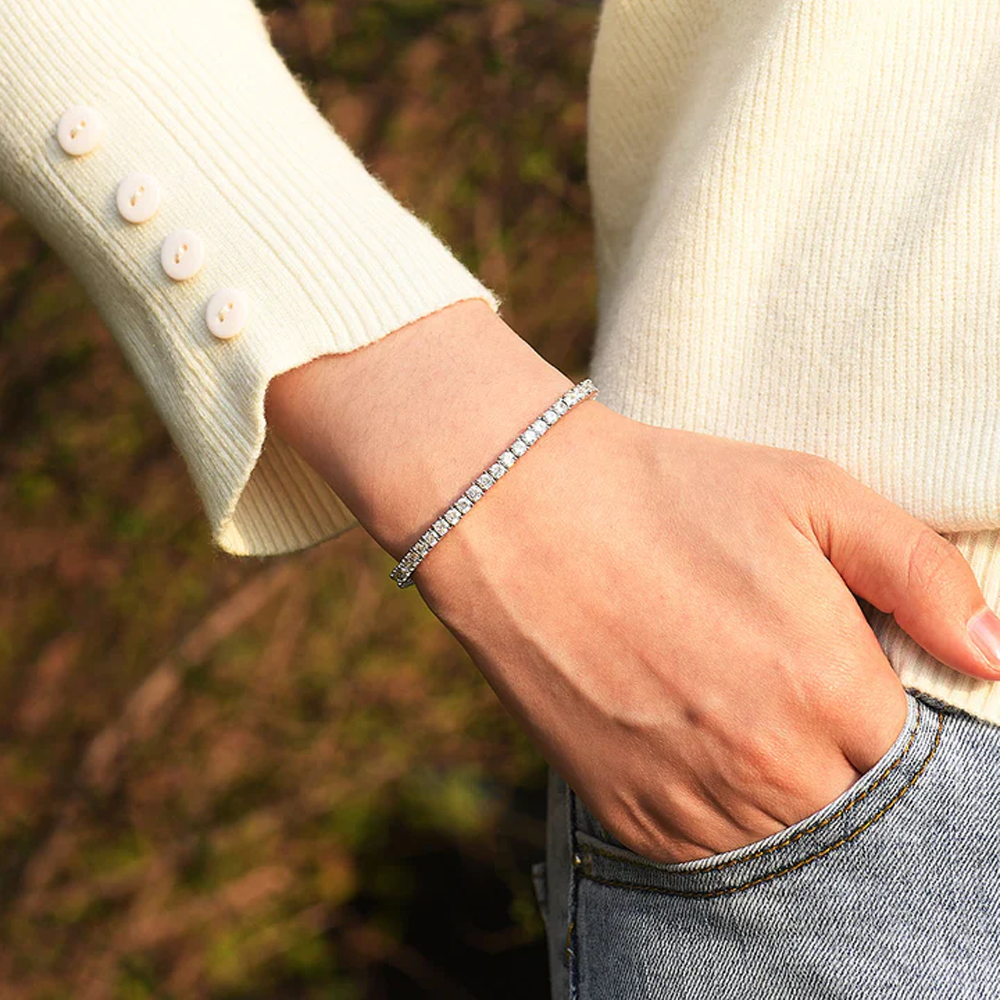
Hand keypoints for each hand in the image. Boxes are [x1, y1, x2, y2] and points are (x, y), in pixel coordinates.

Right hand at [413, 400, 999, 862]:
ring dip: (782, 792)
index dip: (886, 716)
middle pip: (854, 809)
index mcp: (828, 687)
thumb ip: (920, 572)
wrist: (523, 516)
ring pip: (785, 842)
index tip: (849, 682)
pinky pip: (707, 854)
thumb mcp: (809, 494)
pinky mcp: (628, 815)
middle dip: (840, 759)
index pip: (916, 758)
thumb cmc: (669, 494)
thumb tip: (995, 656)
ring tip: (740, 713)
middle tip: (791, 692)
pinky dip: (718, 813)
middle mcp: (767, 765)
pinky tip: (694, 741)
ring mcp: (692, 799)